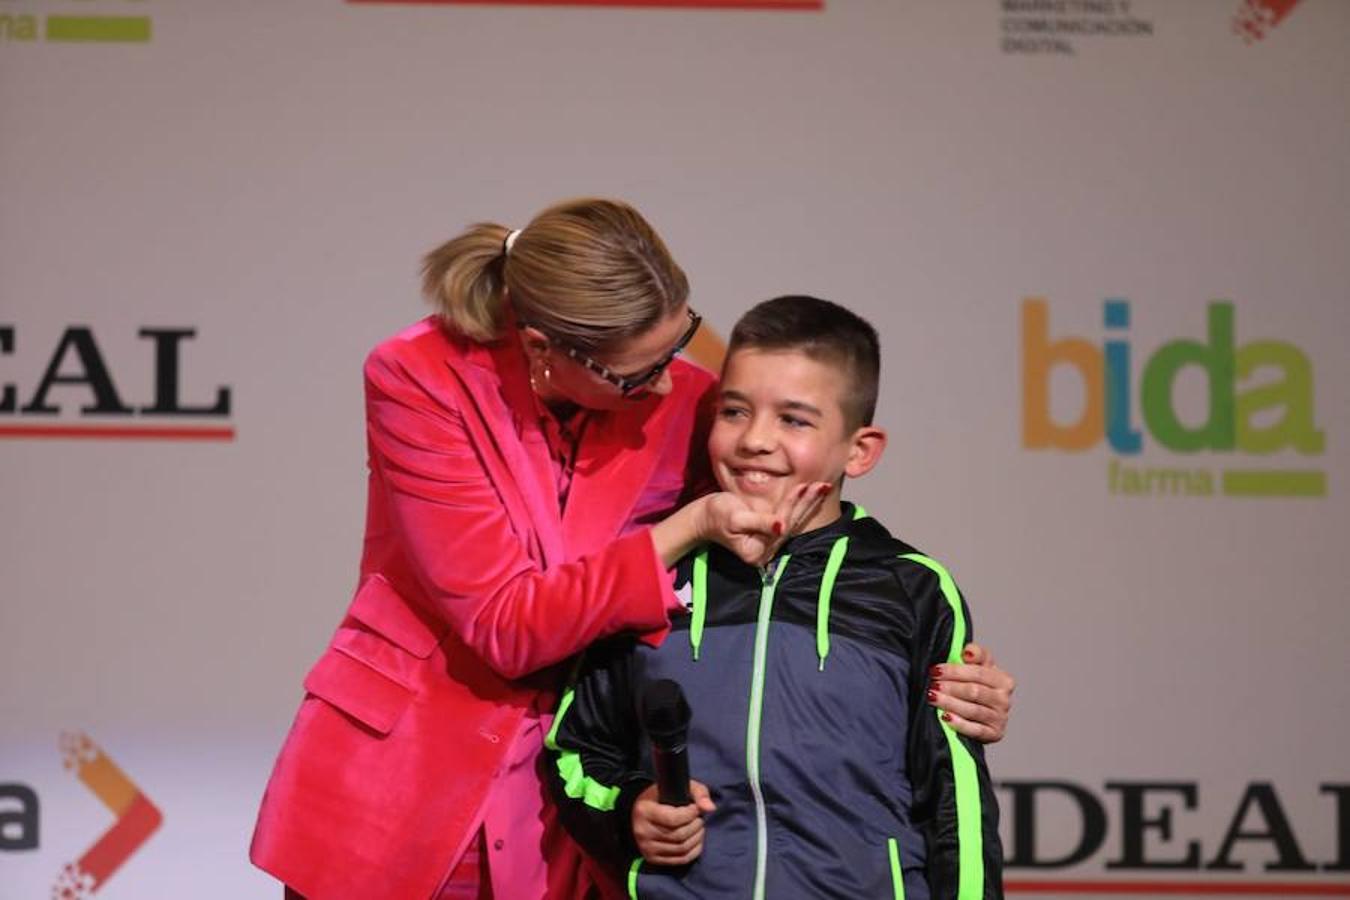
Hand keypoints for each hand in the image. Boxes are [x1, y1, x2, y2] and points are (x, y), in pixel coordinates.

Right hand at [631, 780, 716, 865]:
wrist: (643, 812)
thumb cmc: (663, 797)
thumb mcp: (680, 787)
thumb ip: (698, 793)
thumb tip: (710, 808)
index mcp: (644, 811)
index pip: (673, 819)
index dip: (691, 814)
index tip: (696, 808)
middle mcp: (642, 831)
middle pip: (679, 835)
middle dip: (696, 827)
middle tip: (700, 819)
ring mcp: (646, 847)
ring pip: (681, 849)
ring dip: (697, 838)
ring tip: (699, 828)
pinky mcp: (652, 858)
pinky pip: (680, 860)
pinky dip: (694, 851)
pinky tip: (696, 840)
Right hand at [700, 481, 833, 566]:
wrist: (702, 517)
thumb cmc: (714, 515)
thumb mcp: (735, 518)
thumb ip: (759, 523)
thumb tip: (781, 527)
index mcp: (758, 551)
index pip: (781, 524)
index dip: (792, 504)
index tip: (803, 486)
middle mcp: (767, 550)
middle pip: (792, 523)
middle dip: (807, 503)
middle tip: (823, 485)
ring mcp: (769, 541)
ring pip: (793, 520)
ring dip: (808, 502)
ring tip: (822, 487)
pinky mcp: (769, 531)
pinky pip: (788, 517)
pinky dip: (799, 504)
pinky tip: (810, 493)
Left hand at [927, 642, 1014, 742]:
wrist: (982, 715)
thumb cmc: (977, 686)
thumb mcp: (979, 667)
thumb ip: (976, 654)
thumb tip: (967, 651)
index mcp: (1003, 680)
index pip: (978, 673)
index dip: (955, 670)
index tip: (936, 670)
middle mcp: (1004, 699)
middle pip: (974, 691)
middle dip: (950, 687)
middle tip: (932, 684)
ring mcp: (1000, 718)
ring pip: (973, 710)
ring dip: (950, 703)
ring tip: (932, 697)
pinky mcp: (994, 734)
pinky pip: (975, 730)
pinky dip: (959, 724)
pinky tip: (945, 717)